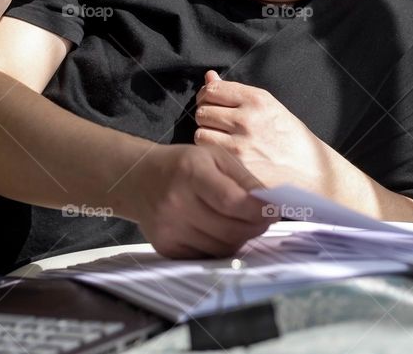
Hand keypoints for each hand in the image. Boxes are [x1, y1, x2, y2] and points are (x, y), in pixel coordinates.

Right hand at [129, 143, 271, 258]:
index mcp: (191, 173)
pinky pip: (207, 256)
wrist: (138, 180)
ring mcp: (169, 229)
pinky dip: (221, 246)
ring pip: (222, 247)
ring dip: (240, 237)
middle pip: (230, 229)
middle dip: (256, 226)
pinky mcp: (166, 247)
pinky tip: (220, 230)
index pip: (231, 201)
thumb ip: (244, 179)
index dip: (258, 210)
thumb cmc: (183, 165)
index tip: (274, 210)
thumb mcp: (214, 157)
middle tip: (264, 218)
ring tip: (240, 221)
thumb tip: (270, 203)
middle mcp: (176, 203)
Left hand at [193, 71, 333, 191]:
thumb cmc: (290, 138)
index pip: (213, 90)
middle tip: (218, 126)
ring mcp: (240, 143)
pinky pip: (207, 153)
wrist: (310, 171)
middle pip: (203, 110)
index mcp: (258, 99)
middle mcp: (247, 118)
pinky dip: (210, 154)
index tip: (212, 105)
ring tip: (220, 142)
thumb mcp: (269, 108)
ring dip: (207, 137)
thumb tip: (209, 77)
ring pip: (201, 133)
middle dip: (207, 117)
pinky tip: (223, 156)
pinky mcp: (236, 165)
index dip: (207, 97)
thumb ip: (236, 93)